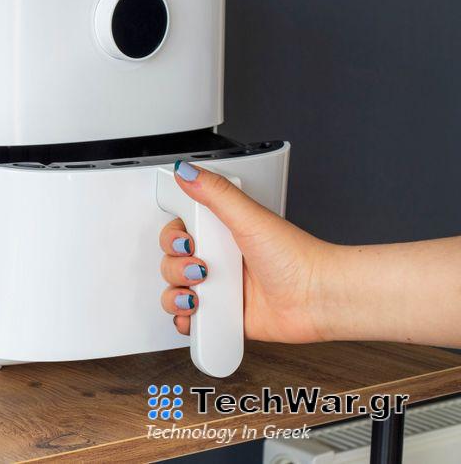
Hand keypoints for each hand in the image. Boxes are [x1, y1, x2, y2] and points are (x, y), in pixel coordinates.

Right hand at [158, 161, 331, 342]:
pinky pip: (190, 319)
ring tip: (199, 294)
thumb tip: (186, 170)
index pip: (179, 231)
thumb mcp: (250, 217)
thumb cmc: (297, 258)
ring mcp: (220, 289)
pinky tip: (196, 313)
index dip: (173, 238)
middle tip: (200, 267)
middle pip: (171, 261)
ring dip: (176, 294)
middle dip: (175, 267)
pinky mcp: (224, 316)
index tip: (187, 241)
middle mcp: (219, 259)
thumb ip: (216, 192)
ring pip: (175, 291)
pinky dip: (185, 319)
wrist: (319, 299)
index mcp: (222, 232)